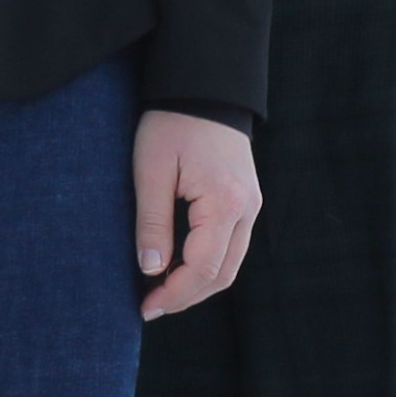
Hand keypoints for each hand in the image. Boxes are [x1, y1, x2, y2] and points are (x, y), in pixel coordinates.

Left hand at [132, 109, 259, 319]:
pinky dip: (207, 265)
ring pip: (230, 265)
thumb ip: (152, 222)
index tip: (145, 307)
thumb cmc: (171, 124)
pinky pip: (230, 247)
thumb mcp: (151, 170)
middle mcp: (247, 210)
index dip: (174, 294)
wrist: (203, 89)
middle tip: (150, 307)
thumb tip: (150, 271)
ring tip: (160, 293)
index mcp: (225, 203)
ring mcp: (251, 206)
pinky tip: (177, 268)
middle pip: (222, 275)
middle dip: (186, 296)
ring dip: (197, 285)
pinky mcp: (245, 201)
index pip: (203, 268)